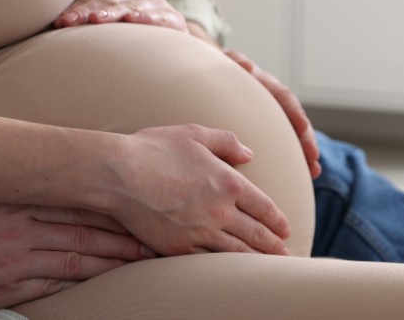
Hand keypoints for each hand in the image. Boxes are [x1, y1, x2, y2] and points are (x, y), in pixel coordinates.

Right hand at [0, 201, 153, 310]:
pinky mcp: (4, 290)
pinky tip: (101, 284)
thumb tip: (44, 173)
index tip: (137, 206)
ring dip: (111, 263)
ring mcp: (13, 264)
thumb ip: (12, 186)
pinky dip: (78, 286)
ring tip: (140, 262)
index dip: (109, 207)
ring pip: (75, 263)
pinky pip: (51, 289)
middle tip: (153, 239)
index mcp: (15, 202)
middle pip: (84, 234)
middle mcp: (19, 231)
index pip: (74, 203)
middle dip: (121, 238)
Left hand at [53, 0, 187, 32]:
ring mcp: (156, 2)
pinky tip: (135, 20)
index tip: (59, 22)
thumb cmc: (129, 28)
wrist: (171, 40)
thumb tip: (53, 24)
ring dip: (113, 13)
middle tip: (69, 22)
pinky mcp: (173, 18)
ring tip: (97, 20)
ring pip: (130, 6)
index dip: (75, 7)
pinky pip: (159, 17)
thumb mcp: (108, 17)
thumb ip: (85, 16)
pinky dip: (148, 18)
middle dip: (87, 11)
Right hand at [107, 124, 291, 256]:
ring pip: (237, 253)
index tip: (285, 228)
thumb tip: (249, 154)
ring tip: (266, 266)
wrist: (118, 174)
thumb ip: (226, 142)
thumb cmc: (153, 149)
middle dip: (274, 245)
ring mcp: (200, 232)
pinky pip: (208, 261)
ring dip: (256, 260)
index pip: (264, 207)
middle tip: (284, 252)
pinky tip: (230, 269)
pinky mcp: (178, 247)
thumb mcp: (193, 134)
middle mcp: (220, 211)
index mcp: (228, 182)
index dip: (278, 220)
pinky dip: (224, 267)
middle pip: (256, 234)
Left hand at [224, 49, 320, 178]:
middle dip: (305, 139)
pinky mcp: (263, 134)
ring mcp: (269, 119)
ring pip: (291, 137)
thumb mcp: (226, 63)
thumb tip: (246, 68)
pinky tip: (299, 177)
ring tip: (314, 172)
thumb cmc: (218, 70)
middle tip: (313, 157)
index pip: (283, 98)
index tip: (302, 127)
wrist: (210, 76)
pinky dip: (289, 162)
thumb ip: (235, 62)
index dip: (294, 112)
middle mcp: (272, 103)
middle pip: (294, 121)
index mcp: (264, 85)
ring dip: (303, 154)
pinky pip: (279, 149)